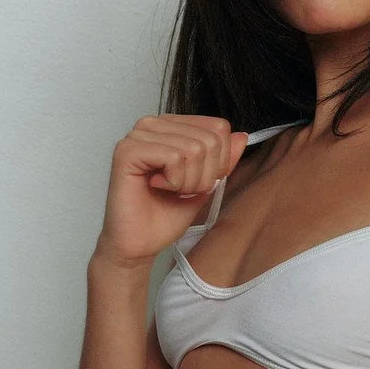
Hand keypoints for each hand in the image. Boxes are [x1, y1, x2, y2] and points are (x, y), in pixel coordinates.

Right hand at [95, 114, 251, 267]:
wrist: (139, 244)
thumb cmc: (164, 216)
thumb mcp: (205, 185)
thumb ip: (223, 160)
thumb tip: (240, 136)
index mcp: (171, 126)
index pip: (219, 128)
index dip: (219, 163)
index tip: (197, 181)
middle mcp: (154, 124)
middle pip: (210, 140)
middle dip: (204, 176)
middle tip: (180, 190)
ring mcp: (139, 135)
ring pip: (194, 149)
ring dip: (188, 181)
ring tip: (168, 190)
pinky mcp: (128, 150)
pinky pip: (174, 157)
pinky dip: (174, 181)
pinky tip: (157, 187)